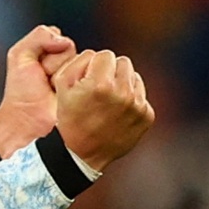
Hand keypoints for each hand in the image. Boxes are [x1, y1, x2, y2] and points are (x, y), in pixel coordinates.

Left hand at [0, 25, 76, 157]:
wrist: (28, 120)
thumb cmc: (21, 92)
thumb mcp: (19, 55)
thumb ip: (38, 36)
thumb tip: (63, 38)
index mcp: (52, 53)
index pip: (60, 37)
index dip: (46, 51)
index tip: (36, 66)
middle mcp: (67, 64)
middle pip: (70, 49)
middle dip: (53, 64)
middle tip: (44, 79)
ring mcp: (78, 77)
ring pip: (79, 62)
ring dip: (61, 76)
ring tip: (52, 88)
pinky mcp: (87, 89)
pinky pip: (88, 76)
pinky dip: (73, 84)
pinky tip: (61, 94)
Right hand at [52, 50, 154, 171]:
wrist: (81, 154)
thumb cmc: (69, 117)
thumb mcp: (62, 85)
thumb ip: (80, 61)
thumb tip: (98, 55)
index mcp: (101, 84)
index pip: (106, 55)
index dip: (95, 65)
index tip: (89, 79)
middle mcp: (123, 93)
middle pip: (123, 62)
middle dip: (111, 72)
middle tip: (100, 88)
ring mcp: (138, 106)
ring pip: (134, 77)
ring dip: (123, 84)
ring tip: (109, 101)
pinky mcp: (147, 116)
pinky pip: (142, 96)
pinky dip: (131, 101)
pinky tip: (118, 112)